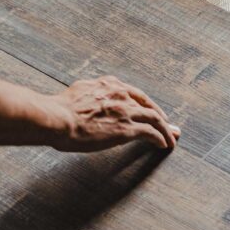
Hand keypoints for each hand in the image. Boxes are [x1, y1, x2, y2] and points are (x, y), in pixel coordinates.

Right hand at [50, 75, 179, 151]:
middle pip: (148, 105)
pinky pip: (150, 133)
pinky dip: (160, 138)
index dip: (146, 104)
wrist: (56, 118)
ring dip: (166, 130)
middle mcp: (120, 94)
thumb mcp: (78, 93)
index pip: (134, 94)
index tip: (152, 111)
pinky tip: (163, 145)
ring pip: (154, 119)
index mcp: (108, 85)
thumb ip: (90, 94)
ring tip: (173, 138)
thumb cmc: (59, 110)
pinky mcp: (127, 128)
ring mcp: (125, 111)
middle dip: (161, 116)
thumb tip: (87, 99)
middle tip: (171, 126)